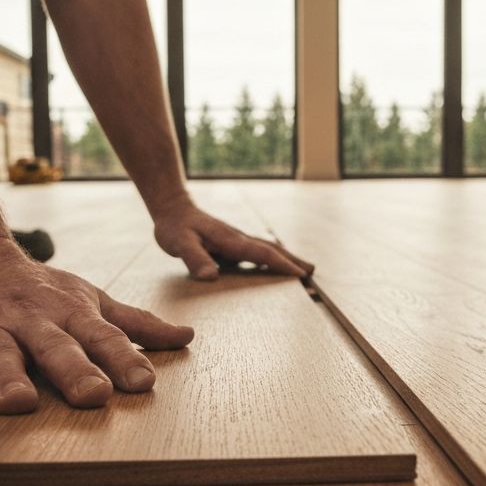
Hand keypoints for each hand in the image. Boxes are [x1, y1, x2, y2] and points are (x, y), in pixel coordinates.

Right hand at [0, 238, 193, 419]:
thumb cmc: (41, 292)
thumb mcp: (90, 300)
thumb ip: (135, 324)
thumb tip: (187, 337)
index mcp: (70, 314)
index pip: (102, 337)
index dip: (123, 358)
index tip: (144, 383)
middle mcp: (32, 322)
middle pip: (55, 347)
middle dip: (74, 370)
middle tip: (93, 395)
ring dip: (7, 378)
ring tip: (18, 403)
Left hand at [153, 202, 314, 281]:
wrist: (172, 207)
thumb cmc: (175, 227)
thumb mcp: (180, 244)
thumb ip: (195, 259)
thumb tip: (211, 277)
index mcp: (230, 240)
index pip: (261, 253)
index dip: (281, 264)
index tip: (300, 273)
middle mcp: (238, 238)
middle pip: (271, 249)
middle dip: (292, 260)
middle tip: (312, 272)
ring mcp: (236, 239)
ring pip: (266, 248)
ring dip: (286, 258)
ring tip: (303, 268)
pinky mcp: (231, 242)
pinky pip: (257, 251)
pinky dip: (271, 257)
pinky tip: (274, 265)